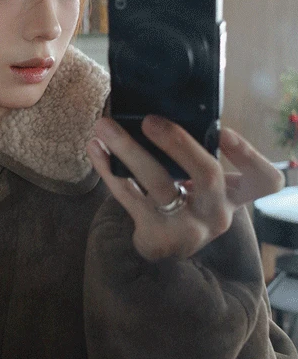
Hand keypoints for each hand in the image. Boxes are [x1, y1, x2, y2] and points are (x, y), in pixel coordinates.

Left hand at [86, 115, 284, 261]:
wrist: (162, 250)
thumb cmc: (182, 205)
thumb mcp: (201, 189)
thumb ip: (195, 159)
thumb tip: (160, 108)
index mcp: (233, 197)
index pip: (262, 180)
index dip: (248, 154)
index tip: (223, 131)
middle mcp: (216, 215)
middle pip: (209, 175)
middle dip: (178, 142)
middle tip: (148, 119)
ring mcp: (187, 229)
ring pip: (159, 184)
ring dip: (129, 150)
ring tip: (105, 126)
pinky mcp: (155, 236)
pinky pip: (128, 196)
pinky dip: (109, 169)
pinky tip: (95, 148)